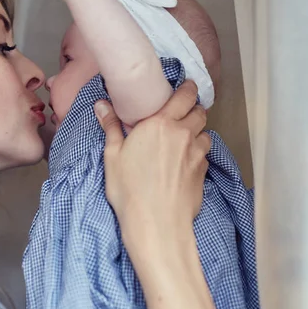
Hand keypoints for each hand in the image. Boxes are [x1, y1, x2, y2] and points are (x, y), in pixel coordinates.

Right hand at [95, 81, 210, 247]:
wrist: (156, 223)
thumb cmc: (130, 188)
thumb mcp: (113, 156)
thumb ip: (111, 127)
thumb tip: (102, 105)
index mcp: (160, 124)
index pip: (183, 95)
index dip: (187, 87)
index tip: (185, 85)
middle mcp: (183, 134)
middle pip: (199, 111)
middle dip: (193, 107)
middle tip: (181, 111)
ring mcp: (196, 153)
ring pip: (205, 132)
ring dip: (197, 130)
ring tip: (184, 137)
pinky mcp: (203, 172)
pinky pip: (204, 154)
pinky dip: (198, 151)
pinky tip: (185, 160)